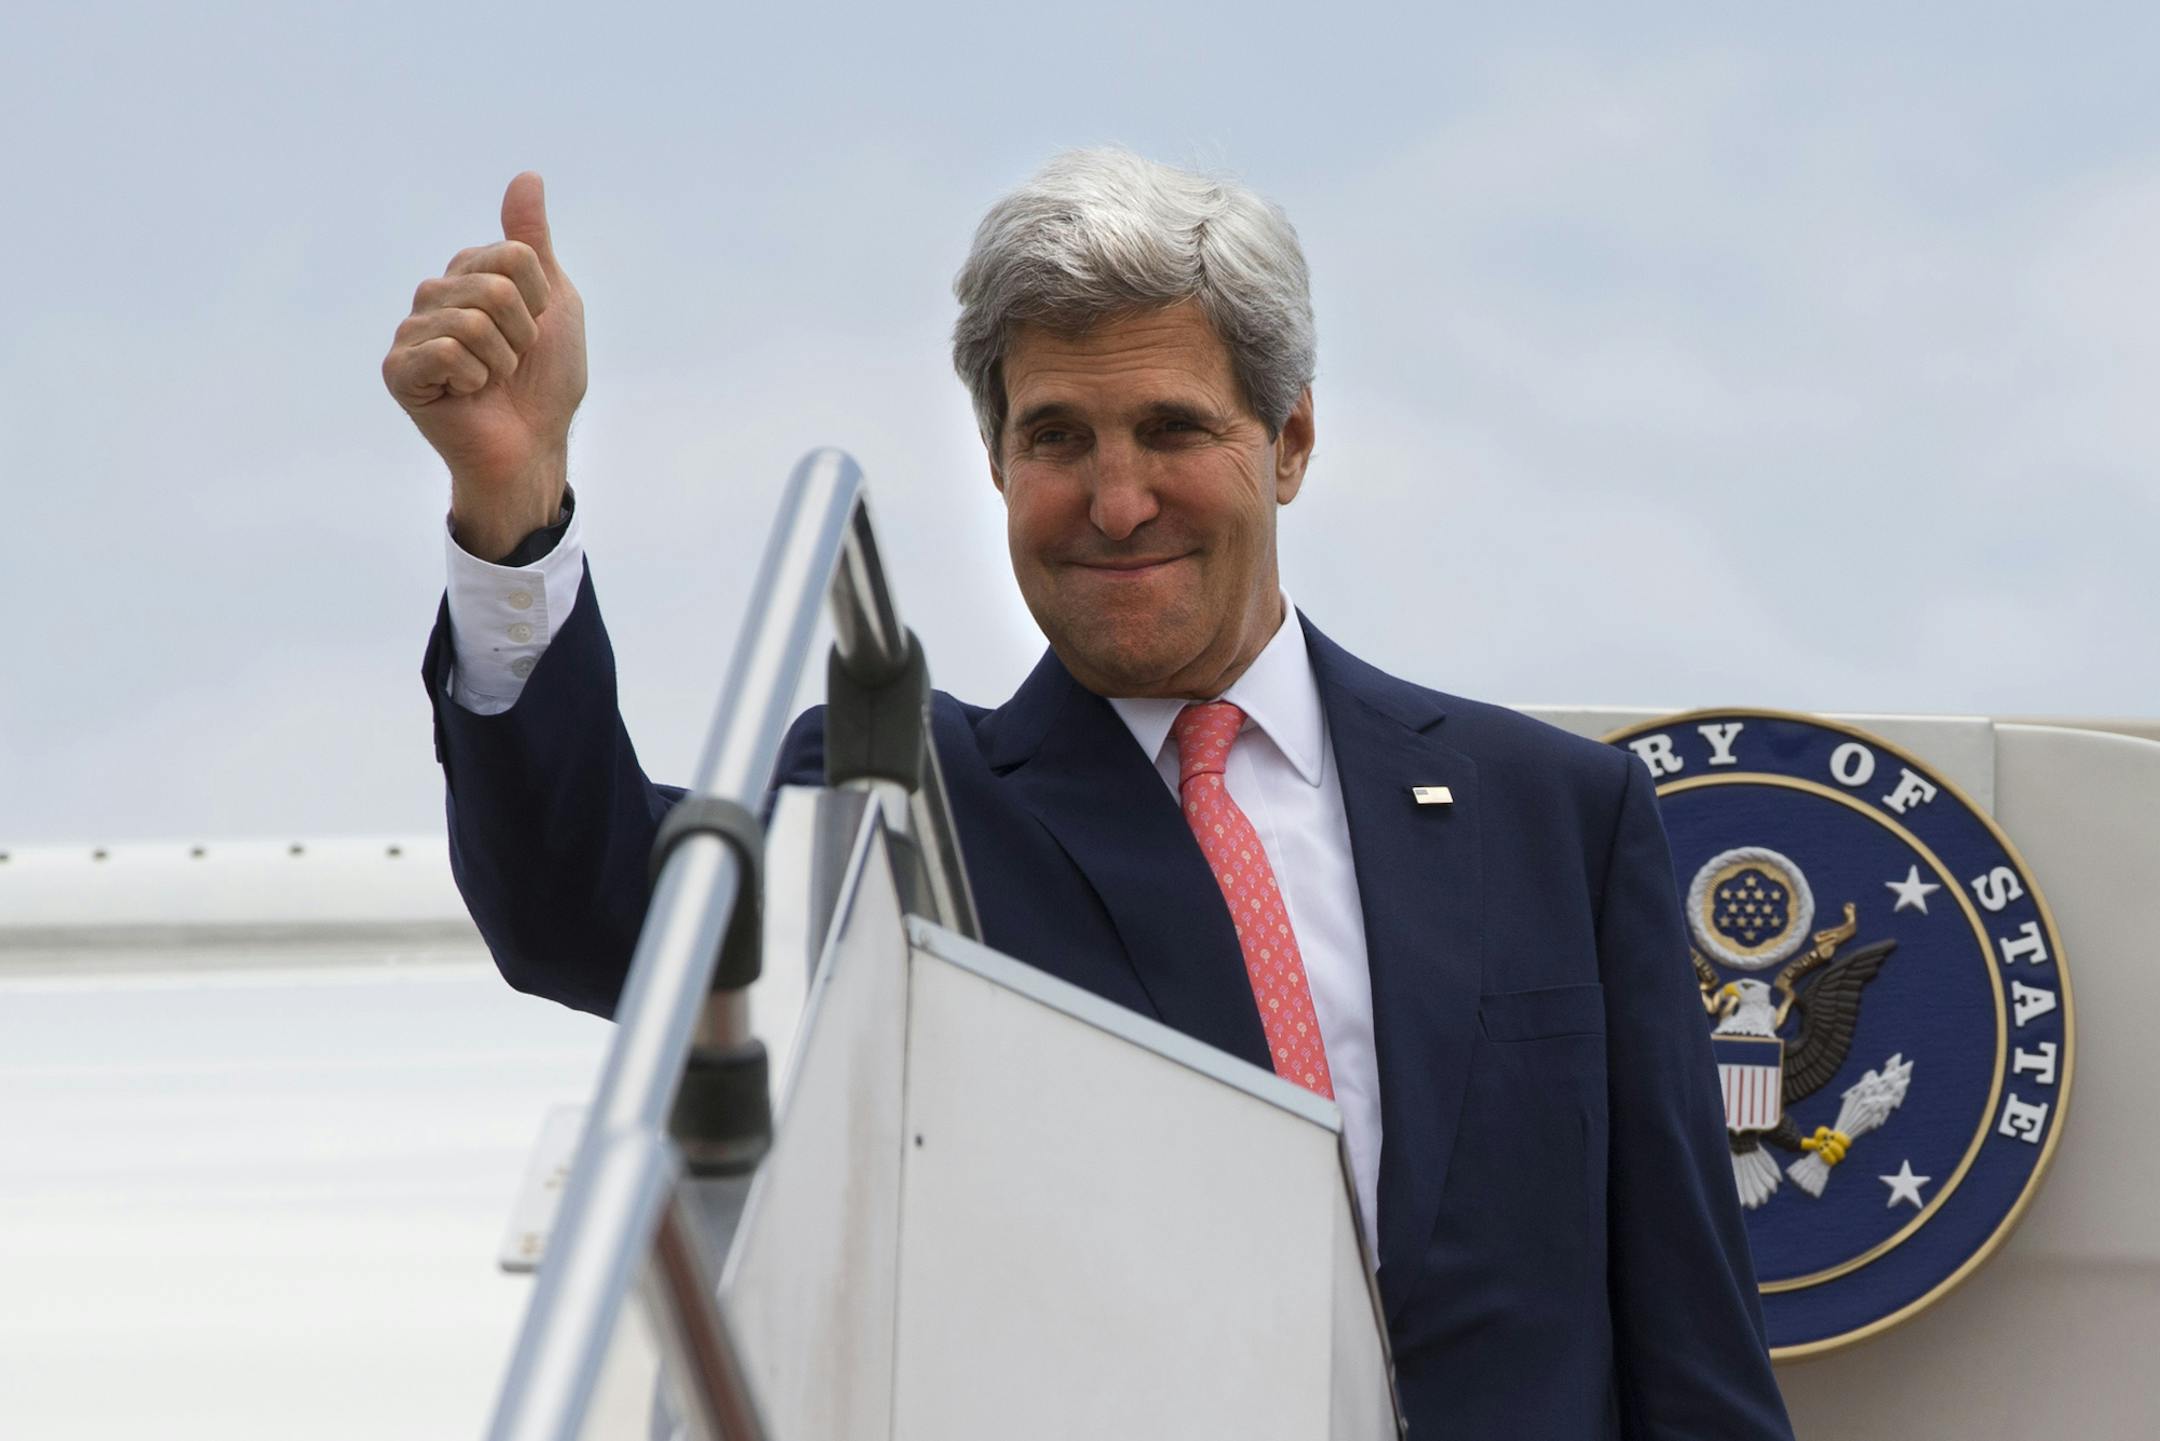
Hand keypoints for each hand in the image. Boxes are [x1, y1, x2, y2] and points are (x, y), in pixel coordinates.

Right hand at [383, 172, 587, 559]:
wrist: (534, 443)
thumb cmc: (545, 379)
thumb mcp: (554, 301)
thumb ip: (532, 241)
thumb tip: (527, 176)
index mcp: (467, 274)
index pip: (515, 257)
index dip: (541, 301)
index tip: (534, 330)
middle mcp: (434, 296)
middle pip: (494, 287)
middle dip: (522, 334)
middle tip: (512, 362)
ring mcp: (412, 332)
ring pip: (472, 321)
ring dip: (500, 361)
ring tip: (491, 380)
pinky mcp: (398, 371)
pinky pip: (444, 351)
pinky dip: (472, 379)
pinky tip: (466, 394)